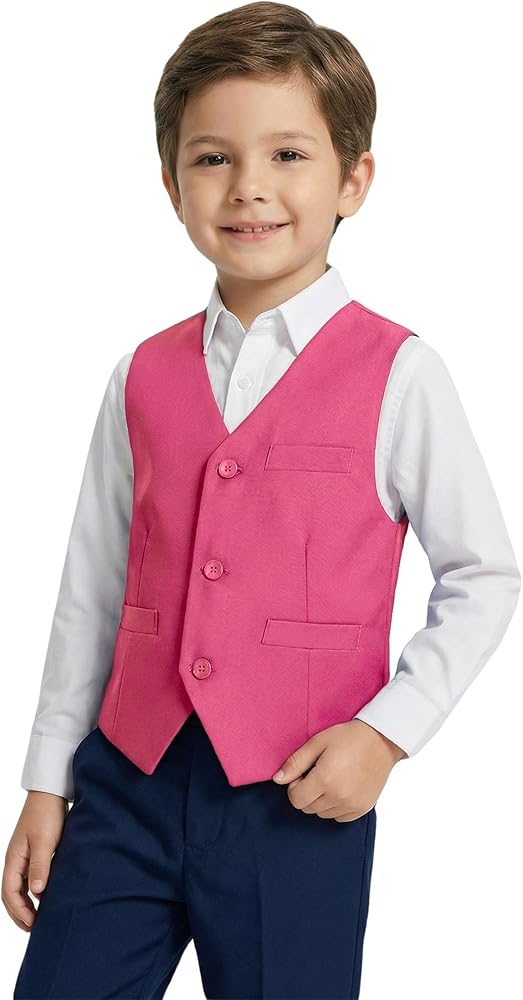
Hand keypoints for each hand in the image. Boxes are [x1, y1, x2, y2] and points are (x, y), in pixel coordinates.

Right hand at [2, 791, 68, 931]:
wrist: (51, 793)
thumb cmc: (46, 814)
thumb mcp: (45, 841)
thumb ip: (41, 866)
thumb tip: (36, 893)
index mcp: (13, 859)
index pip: (9, 893)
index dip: (19, 911)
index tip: (33, 924)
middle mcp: (15, 860)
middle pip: (11, 894)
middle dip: (20, 913)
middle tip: (33, 929)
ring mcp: (24, 856)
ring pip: (19, 887)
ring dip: (26, 904)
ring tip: (38, 918)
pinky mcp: (34, 852)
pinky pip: (28, 878)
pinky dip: (33, 891)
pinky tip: (44, 896)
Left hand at [272, 719, 405, 821]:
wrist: (381, 740)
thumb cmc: (348, 737)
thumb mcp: (318, 742)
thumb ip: (295, 763)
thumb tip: (277, 780)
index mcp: (325, 780)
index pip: (296, 799)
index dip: (295, 786)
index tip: (304, 773)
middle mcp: (339, 797)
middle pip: (308, 808)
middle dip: (307, 792)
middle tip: (318, 773)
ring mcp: (352, 805)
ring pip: (322, 814)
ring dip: (321, 800)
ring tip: (332, 778)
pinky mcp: (363, 809)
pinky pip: (339, 818)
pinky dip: (336, 806)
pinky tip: (342, 787)